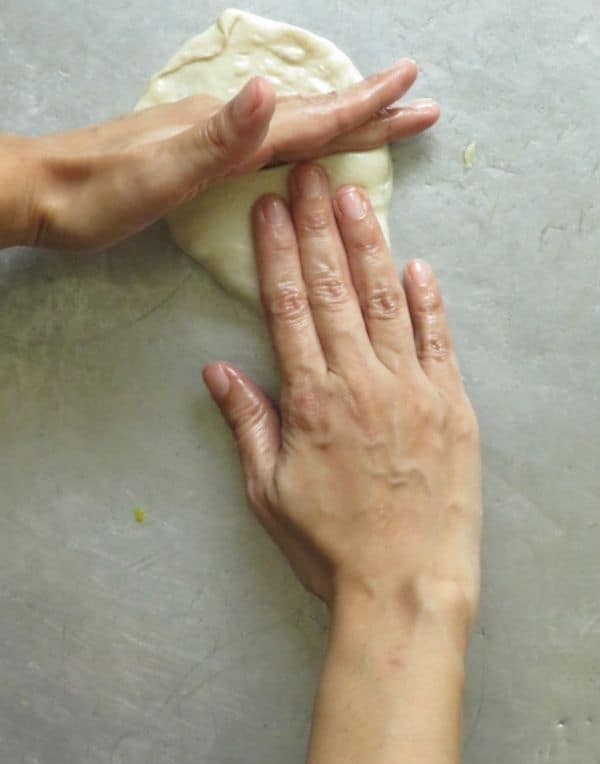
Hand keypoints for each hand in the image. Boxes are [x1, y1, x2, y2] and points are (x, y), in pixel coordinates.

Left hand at [1, 60, 437, 250]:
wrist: (45, 191)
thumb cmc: (100, 193)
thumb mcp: (159, 170)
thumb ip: (217, 136)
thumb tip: (268, 91)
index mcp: (229, 131)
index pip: (311, 118)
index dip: (365, 110)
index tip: (414, 92)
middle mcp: (228, 124)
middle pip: (313, 114)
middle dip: (370, 109)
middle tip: (419, 100)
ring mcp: (214, 134)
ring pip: (295, 123)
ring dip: (343, 119)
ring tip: (379, 114)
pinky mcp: (200, 151)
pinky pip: (270, 140)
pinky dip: (304, 136)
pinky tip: (303, 140)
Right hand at [203, 164, 480, 628]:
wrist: (405, 584)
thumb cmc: (331, 545)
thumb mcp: (269, 491)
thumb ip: (248, 423)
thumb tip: (217, 370)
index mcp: (311, 399)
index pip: (287, 307)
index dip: (276, 252)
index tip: (268, 209)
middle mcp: (361, 381)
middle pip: (333, 288)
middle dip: (318, 226)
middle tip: (308, 175)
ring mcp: (412, 389)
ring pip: (387, 300)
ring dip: (369, 245)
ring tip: (355, 197)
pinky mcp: (452, 406)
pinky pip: (439, 340)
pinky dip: (428, 301)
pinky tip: (416, 266)